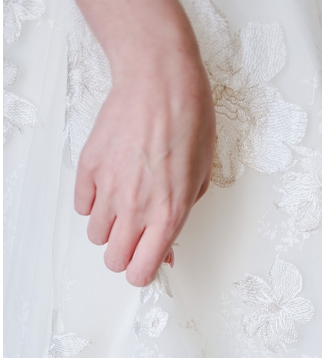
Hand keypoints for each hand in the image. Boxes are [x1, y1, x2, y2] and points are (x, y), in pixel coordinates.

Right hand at [74, 0, 215, 287]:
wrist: (160, 84)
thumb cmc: (189, 122)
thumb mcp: (202, 177)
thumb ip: (182, 216)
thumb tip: (168, 244)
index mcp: (170, 213)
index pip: (144, 269)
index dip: (144, 272)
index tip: (148, 265)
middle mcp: (137, 207)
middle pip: (114, 260)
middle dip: (125, 256)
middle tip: (137, 240)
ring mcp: (109, 188)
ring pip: (95, 235)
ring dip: (109, 229)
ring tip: (126, 208)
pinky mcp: (88, 168)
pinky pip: (82, 205)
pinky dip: (94, 203)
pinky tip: (111, 187)